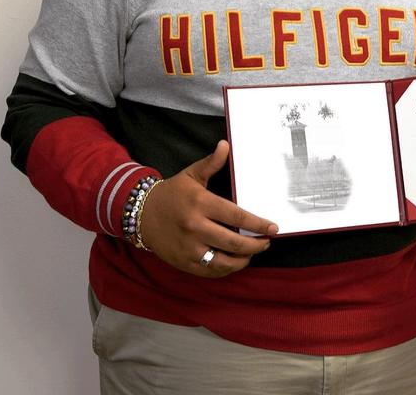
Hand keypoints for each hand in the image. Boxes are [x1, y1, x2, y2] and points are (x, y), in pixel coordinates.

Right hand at [139, 140, 277, 276]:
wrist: (141, 213)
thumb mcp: (191, 174)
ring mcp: (188, 248)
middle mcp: (195, 227)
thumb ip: (211, 163)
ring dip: (243, 260)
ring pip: (224, 262)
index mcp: (200, 203)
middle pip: (234, 242)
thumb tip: (226, 145)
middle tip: (266, 242)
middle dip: (256, 244)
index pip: (237, 216)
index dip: (258, 224)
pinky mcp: (183, 262)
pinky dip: (225, 269)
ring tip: (252, 253)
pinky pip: (210, 271)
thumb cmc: (172, 193)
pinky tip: (234, 262)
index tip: (273, 228)